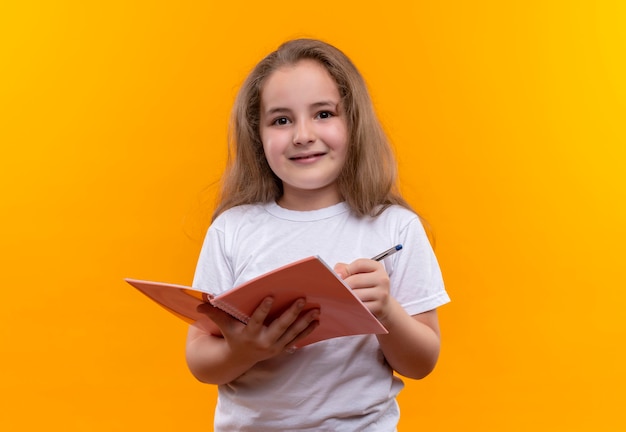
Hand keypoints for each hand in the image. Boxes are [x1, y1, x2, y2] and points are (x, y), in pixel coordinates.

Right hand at [196, 297, 318, 362]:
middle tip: (302, 299)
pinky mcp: (282, 349)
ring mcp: (275, 347)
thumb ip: (214, 312)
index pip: (257, 320)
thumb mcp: (223, 326)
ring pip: (292, 333)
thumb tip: (201, 300)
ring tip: (316, 309)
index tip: (270, 295)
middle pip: (280, 326)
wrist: (239, 359)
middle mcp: (263, 342)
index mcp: (249, 334)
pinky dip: (307, 330)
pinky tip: (317, 320)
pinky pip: (297, 338)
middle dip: (292, 313)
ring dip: (305, 321)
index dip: (263, 309)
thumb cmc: (232, 336)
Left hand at [334, 259, 392, 323]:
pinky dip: (352, 305)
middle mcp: (382, 279)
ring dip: (346, 296)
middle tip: (337, 288)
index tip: (337, 275)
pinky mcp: (379, 307)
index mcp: (377, 267)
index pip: (359, 264)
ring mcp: (382, 293)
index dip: (345, 270)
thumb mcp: (360, 273)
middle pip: (355, 280)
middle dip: (343, 285)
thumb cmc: (368, 286)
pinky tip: (350, 303)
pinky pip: (359, 306)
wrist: (384, 303)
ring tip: (343, 295)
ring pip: (356, 294)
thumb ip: (347, 268)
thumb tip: (336, 273)